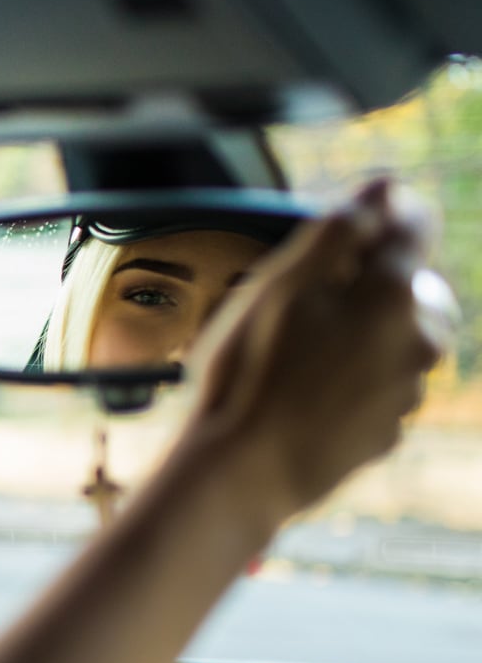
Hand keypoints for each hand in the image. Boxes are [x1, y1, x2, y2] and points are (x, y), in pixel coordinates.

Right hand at [183, 178, 447, 522]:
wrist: (242, 472)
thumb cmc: (250, 373)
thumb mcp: (279, 285)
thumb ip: (338, 230)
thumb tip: (383, 190)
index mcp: (394, 293)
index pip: (414, 224)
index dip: (379, 213)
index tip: (344, 221)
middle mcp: (420, 340)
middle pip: (406, 287)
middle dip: (364, 284)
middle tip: (300, 301)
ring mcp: (408, 392)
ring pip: (391, 341)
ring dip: (356, 336)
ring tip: (293, 355)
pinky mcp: (386, 432)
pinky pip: (374, 389)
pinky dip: (348, 383)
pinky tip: (299, 395)